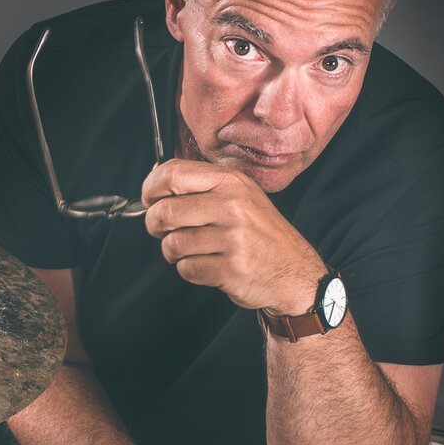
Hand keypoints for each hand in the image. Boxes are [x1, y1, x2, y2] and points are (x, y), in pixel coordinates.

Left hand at [141, 159, 324, 313]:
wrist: (294, 271)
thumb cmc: (260, 233)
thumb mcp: (240, 195)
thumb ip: (202, 185)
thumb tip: (157, 177)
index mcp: (230, 182)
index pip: (172, 173)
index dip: (150, 188)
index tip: (149, 199)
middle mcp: (232, 205)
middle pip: (165, 211)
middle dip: (154, 225)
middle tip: (162, 230)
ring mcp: (233, 238)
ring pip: (173, 243)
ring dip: (173, 252)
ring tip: (191, 250)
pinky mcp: (230, 268)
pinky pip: (186, 269)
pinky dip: (189, 270)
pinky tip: (207, 265)